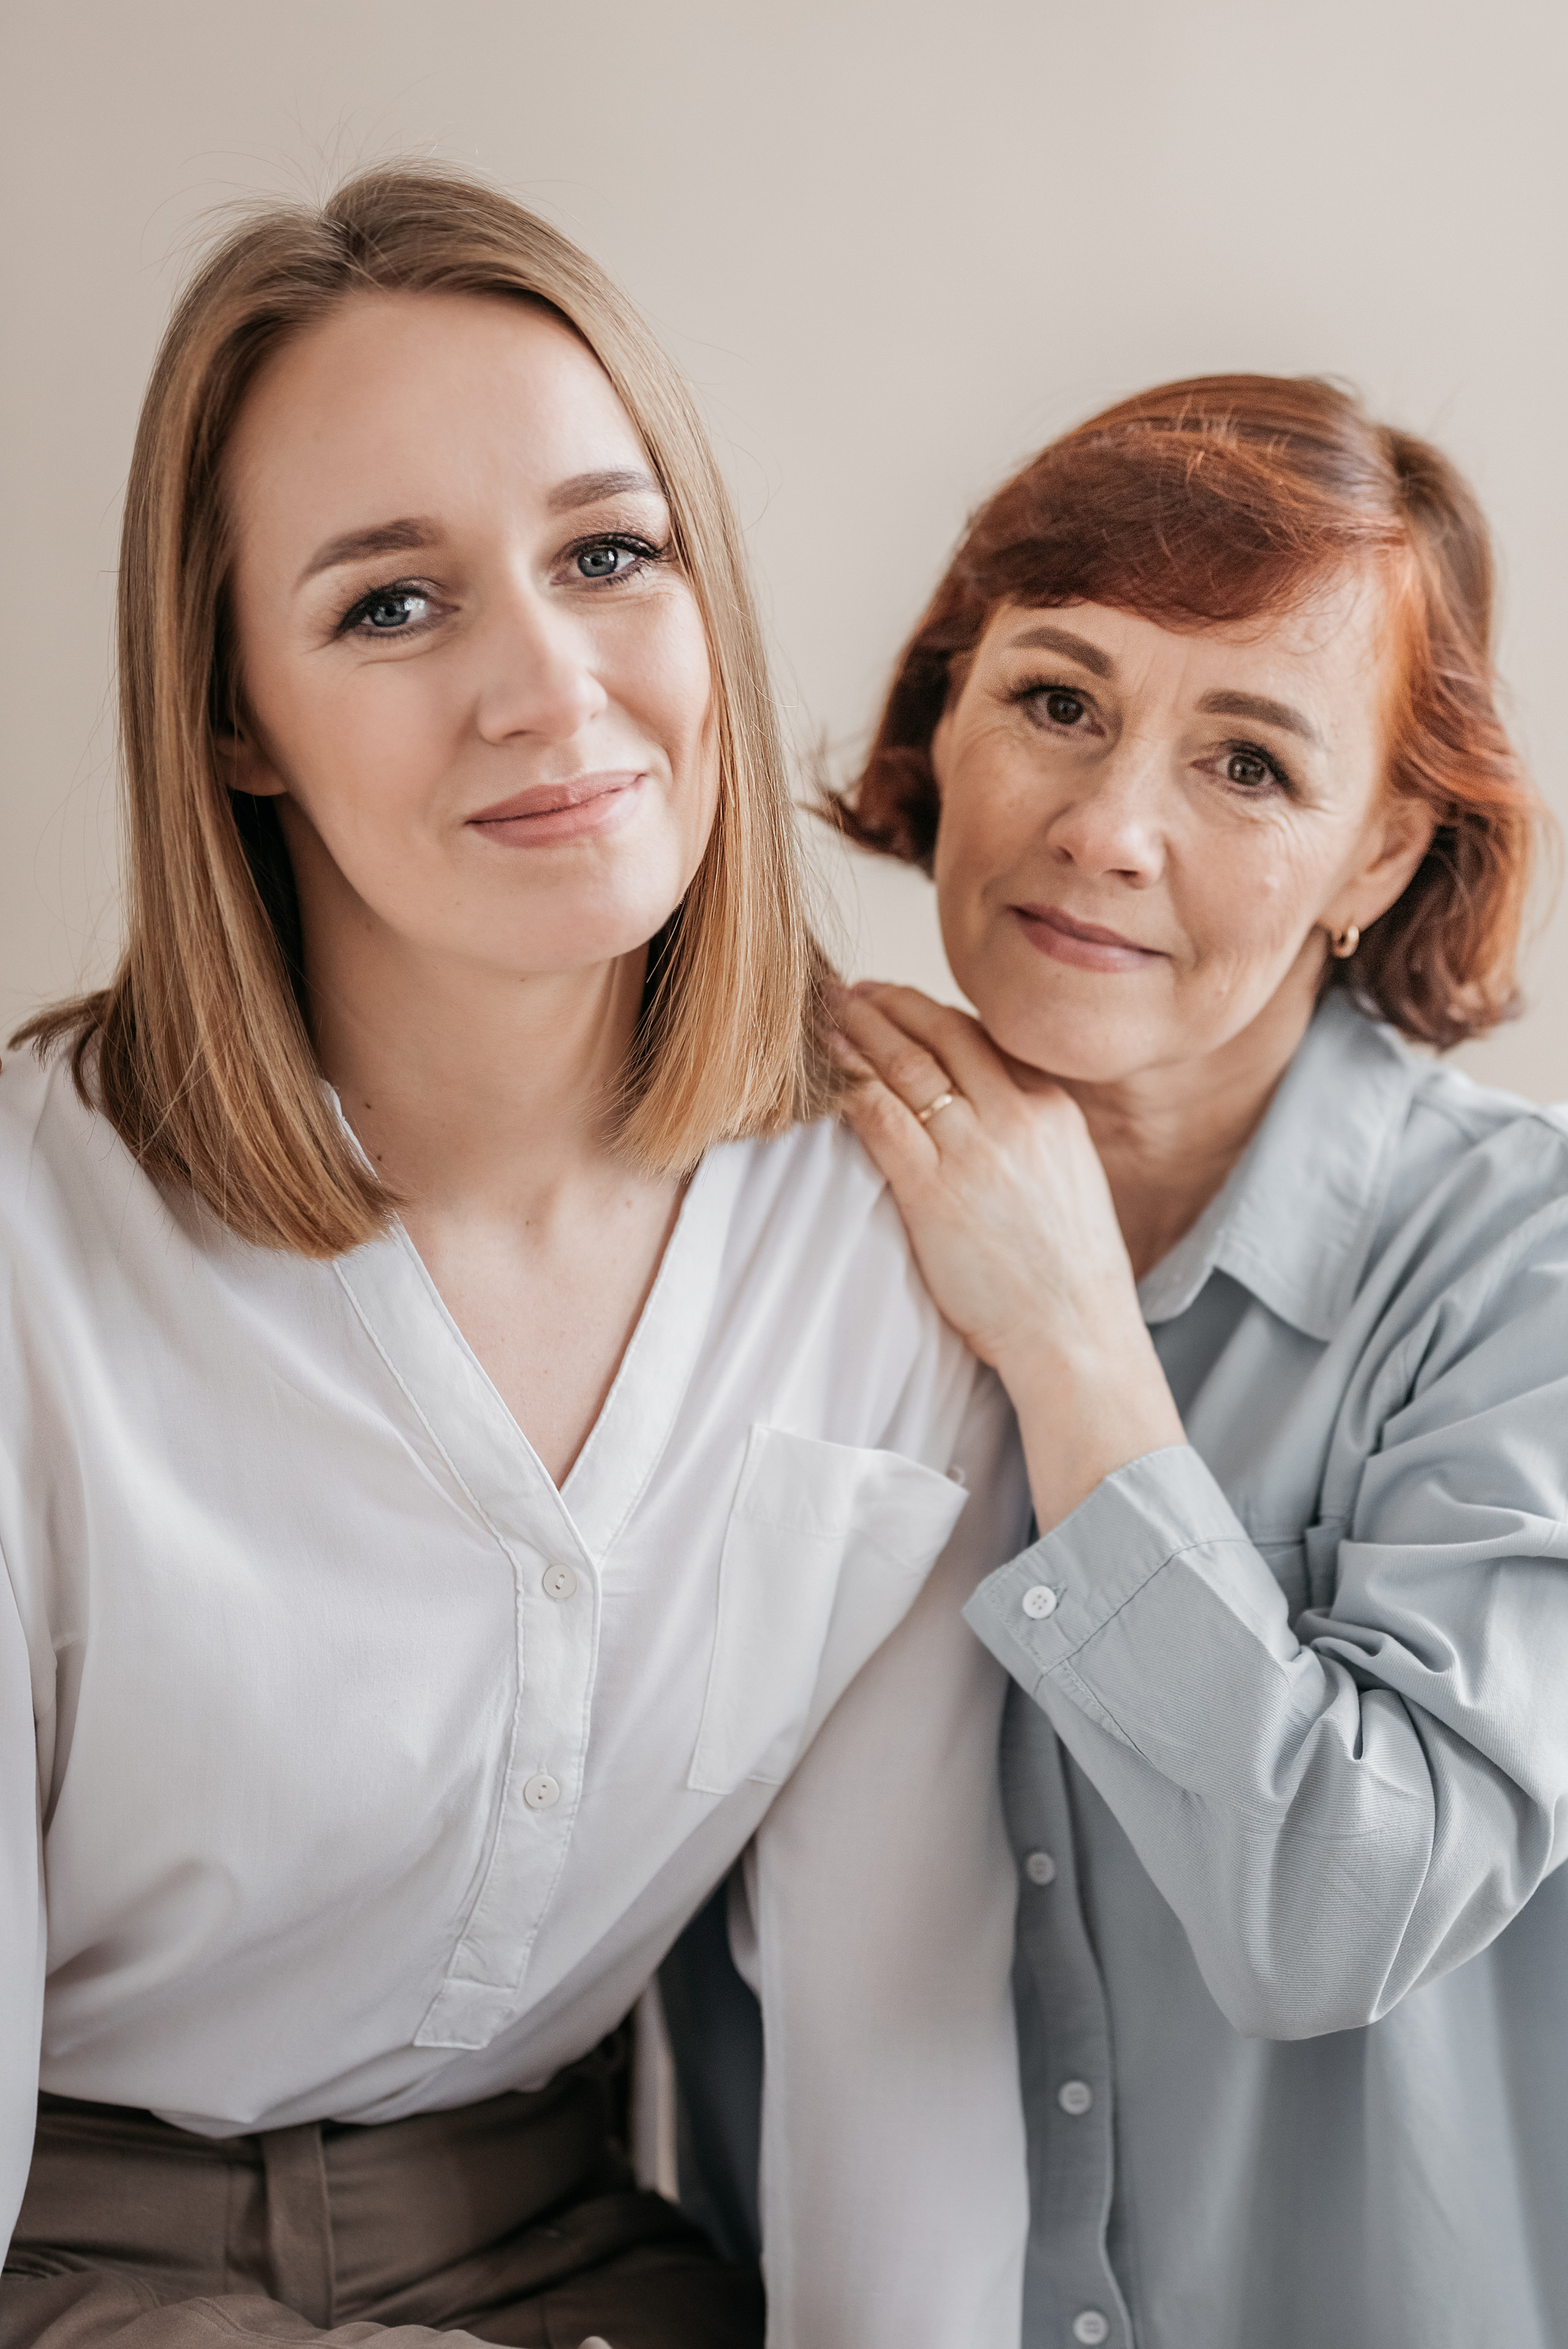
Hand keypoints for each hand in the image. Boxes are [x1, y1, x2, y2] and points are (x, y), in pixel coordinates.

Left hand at [831, 982, 1184, 1529]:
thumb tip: (989, 1107)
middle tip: (850, 991)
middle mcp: (1015, 1115)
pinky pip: (881, 1119)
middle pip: (940, 1034)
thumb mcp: (1067, 1176)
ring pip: (905, 1065)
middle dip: (888, 1004)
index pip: (981, 1038)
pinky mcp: (934, 1191)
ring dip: (859, 1033)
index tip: (897, 1002)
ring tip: (826, 1016)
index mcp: (1051, 1108)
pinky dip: (850, 1087)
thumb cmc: (1068, 1272)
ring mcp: (974, 1151)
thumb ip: (1031, 1132)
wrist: (1076, 1332)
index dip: (930, 1013)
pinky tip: (827, 1073)